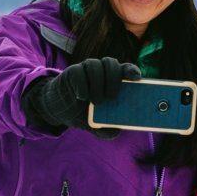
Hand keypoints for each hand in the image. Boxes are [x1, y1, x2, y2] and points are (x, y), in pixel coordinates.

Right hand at [22, 57, 139, 131]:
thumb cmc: (83, 113)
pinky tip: (82, 97)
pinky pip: (79, 72)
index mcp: (112, 79)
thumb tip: (116, 132)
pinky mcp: (72, 72)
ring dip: (97, 83)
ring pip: (95, 65)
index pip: (126, 69)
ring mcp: (86, 69)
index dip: (132, 70)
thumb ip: (106, 129)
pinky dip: (82, 85)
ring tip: (96, 101)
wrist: (60, 110)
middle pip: (111, 64)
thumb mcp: (95, 124)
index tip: (136, 78)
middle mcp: (101, 70)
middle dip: (113, 80)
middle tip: (111, 98)